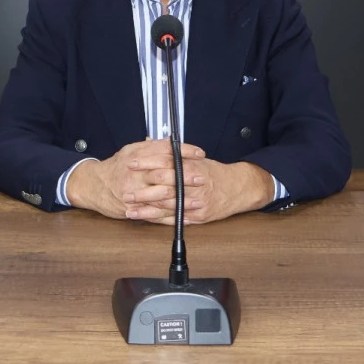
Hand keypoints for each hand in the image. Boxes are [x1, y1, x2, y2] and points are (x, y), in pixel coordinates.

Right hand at [65, 139, 204, 219]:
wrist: (93, 185)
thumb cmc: (116, 167)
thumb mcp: (131, 151)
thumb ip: (151, 147)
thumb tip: (172, 142)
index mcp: (137, 156)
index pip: (165, 151)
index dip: (184, 152)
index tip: (199, 154)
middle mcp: (136, 173)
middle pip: (165, 173)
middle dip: (185, 176)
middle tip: (201, 178)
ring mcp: (135, 192)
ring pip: (161, 197)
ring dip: (181, 200)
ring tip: (198, 201)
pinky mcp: (133, 208)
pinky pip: (155, 215)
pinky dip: (171, 217)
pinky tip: (185, 218)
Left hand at [122, 158, 275, 224]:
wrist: (239, 188)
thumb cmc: (214, 172)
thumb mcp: (196, 158)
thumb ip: (174, 153)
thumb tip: (150, 143)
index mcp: (192, 167)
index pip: (165, 163)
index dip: (147, 163)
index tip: (131, 163)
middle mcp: (194, 185)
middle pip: (164, 187)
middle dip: (142, 190)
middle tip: (124, 191)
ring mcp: (196, 202)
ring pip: (167, 206)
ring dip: (147, 210)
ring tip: (129, 210)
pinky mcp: (198, 216)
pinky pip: (176, 219)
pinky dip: (160, 220)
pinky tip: (147, 219)